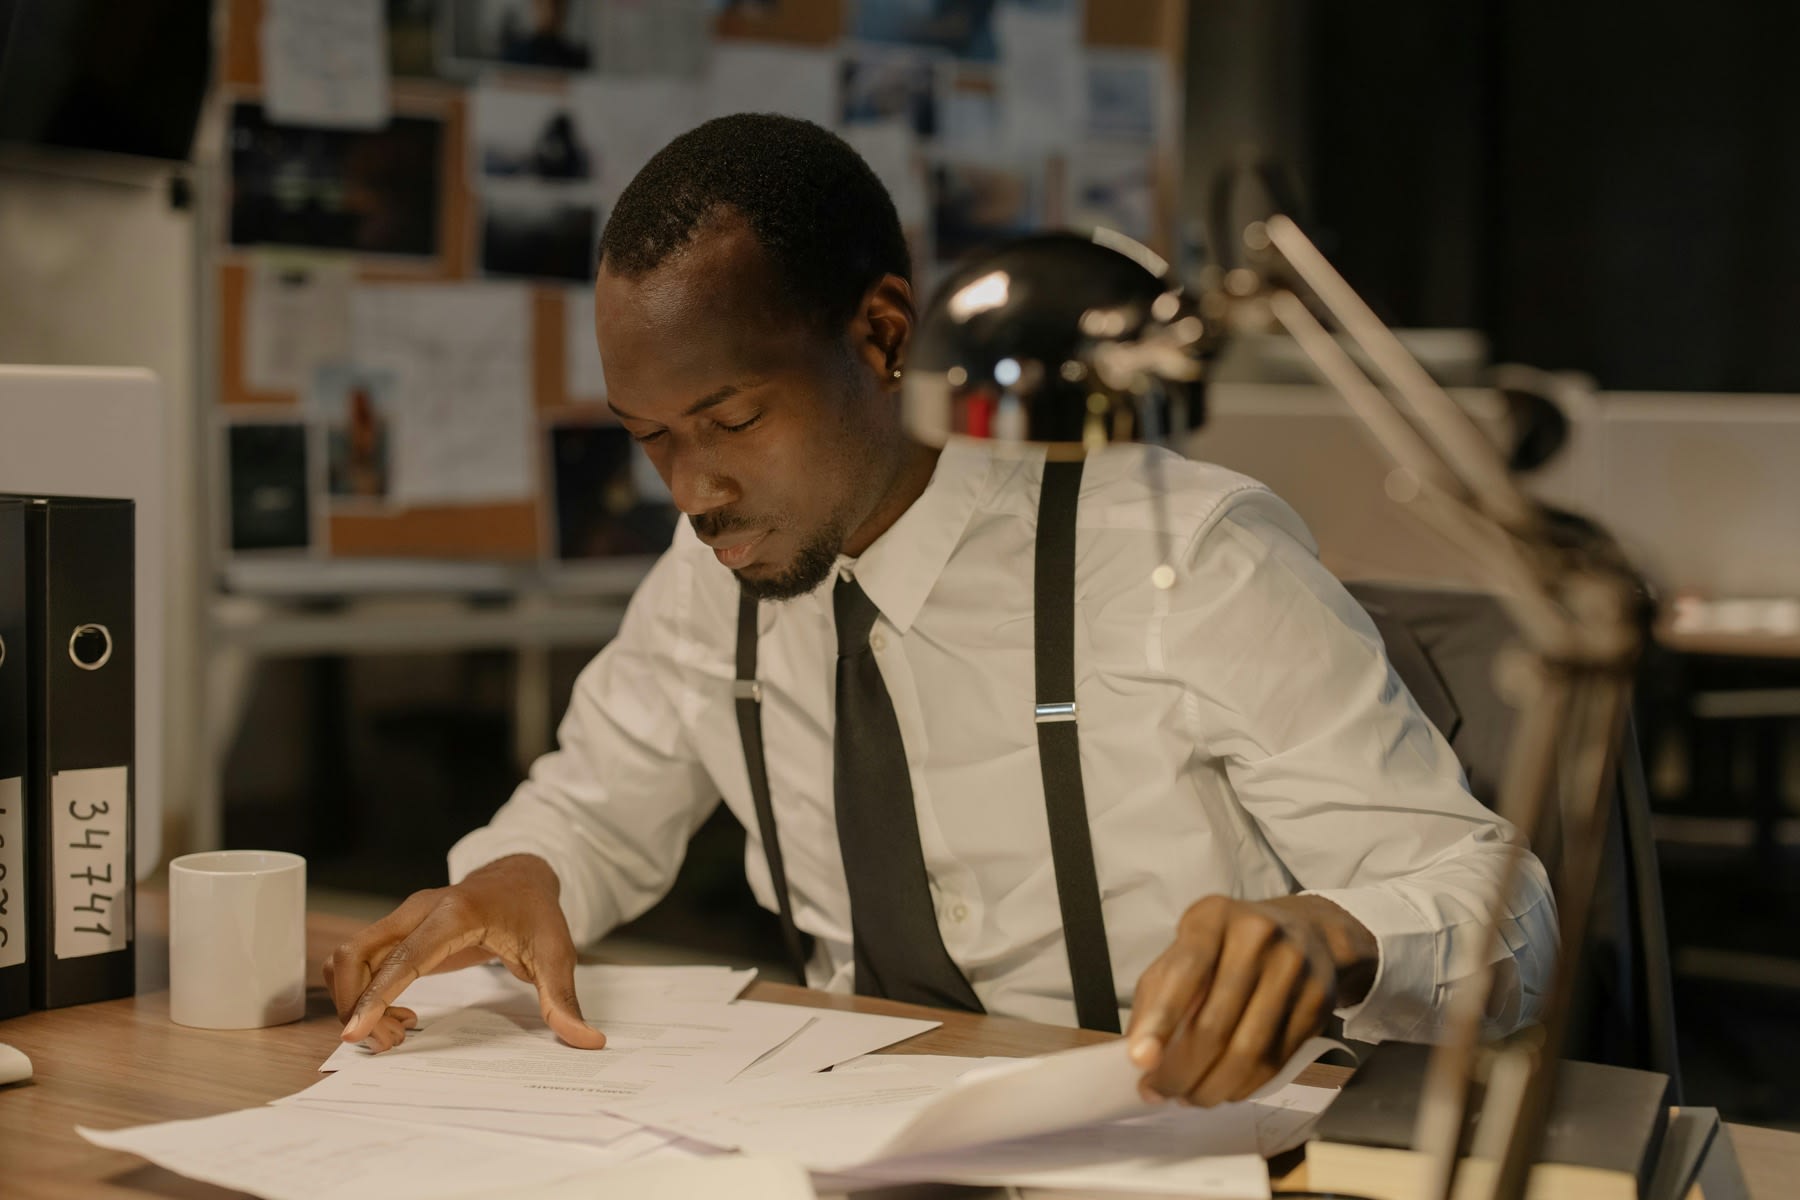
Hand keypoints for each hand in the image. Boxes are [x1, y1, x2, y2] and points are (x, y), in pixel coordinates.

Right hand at [323, 854, 606, 1053]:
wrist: (521, 875)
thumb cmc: (536, 912)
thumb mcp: (556, 953)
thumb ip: (563, 998)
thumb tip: (586, 1040)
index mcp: (455, 915)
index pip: (403, 957)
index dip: (375, 995)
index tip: (354, 1032)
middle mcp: (418, 911)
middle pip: (357, 956)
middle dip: (359, 1006)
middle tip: (393, 1040)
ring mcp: (402, 917)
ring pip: (349, 959)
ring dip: (358, 1001)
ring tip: (400, 1029)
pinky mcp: (397, 929)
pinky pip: (360, 961)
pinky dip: (364, 991)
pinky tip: (401, 1011)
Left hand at [1126, 894, 1374, 1105]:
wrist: (1306, 931)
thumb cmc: (1228, 945)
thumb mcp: (1186, 948)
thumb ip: (1158, 994)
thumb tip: (1139, 1056)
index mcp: (1213, 917)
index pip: (1184, 972)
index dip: (1160, 1021)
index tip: (1139, 1061)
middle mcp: (1258, 937)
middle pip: (1216, 1023)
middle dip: (1182, 1070)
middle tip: (1160, 1092)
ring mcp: (1293, 969)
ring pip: (1249, 1050)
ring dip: (1213, 1086)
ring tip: (1190, 1097)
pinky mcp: (1317, 1003)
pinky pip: (1277, 1060)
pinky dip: (1245, 1085)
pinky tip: (1225, 1089)